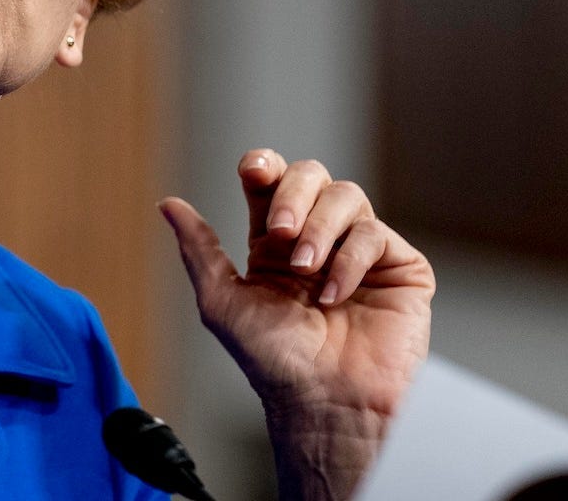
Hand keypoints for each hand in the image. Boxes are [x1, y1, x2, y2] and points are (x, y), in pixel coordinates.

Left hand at [160, 150, 433, 498]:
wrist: (324, 401)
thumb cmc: (273, 362)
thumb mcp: (221, 301)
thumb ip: (199, 249)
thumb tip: (168, 204)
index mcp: (276, 242)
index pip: (273, 181)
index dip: (264, 166)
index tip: (252, 173)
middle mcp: (319, 238)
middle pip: (312, 175)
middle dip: (291, 194)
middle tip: (278, 230)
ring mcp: (361, 250)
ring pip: (346, 195)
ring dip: (318, 228)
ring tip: (304, 269)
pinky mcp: (398, 267)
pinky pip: (374, 235)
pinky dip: (349, 260)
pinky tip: (333, 294)